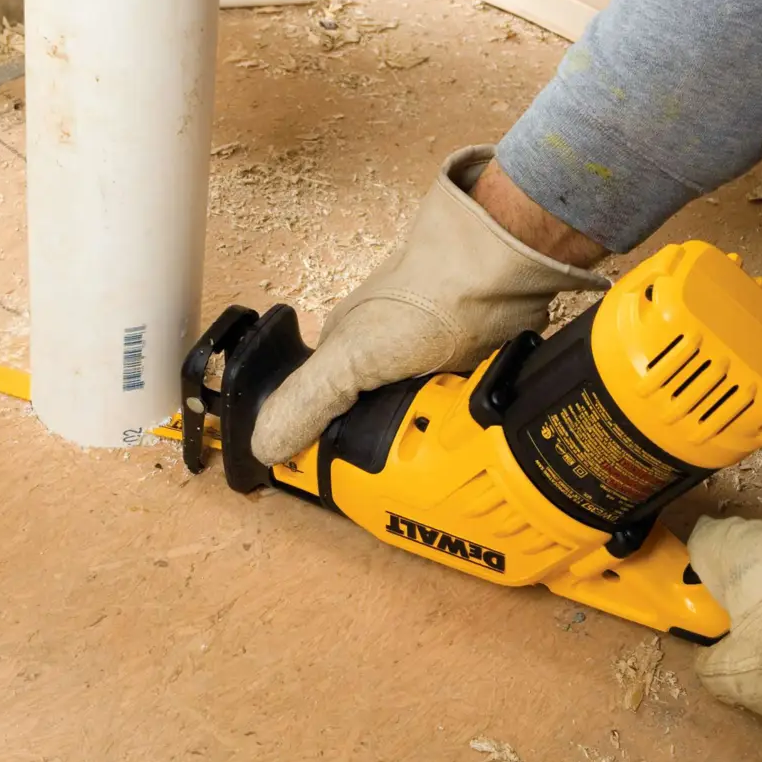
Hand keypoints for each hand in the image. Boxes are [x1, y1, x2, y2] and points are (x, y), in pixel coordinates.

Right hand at [250, 146, 609, 465]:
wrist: (498, 269)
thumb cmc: (421, 297)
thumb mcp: (351, 355)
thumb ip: (308, 399)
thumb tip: (263, 443)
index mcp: (342, 357)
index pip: (320, 420)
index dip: (325, 457)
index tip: (343, 492)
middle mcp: (383, 364)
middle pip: (378, 433)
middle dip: (393, 459)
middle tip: (408, 483)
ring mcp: (430, 369)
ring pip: (421, 431)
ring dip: (433, 450)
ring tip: (446, 463)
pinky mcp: (470, 373)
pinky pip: (461, 420)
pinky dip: (466, 433)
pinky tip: (471, 443)